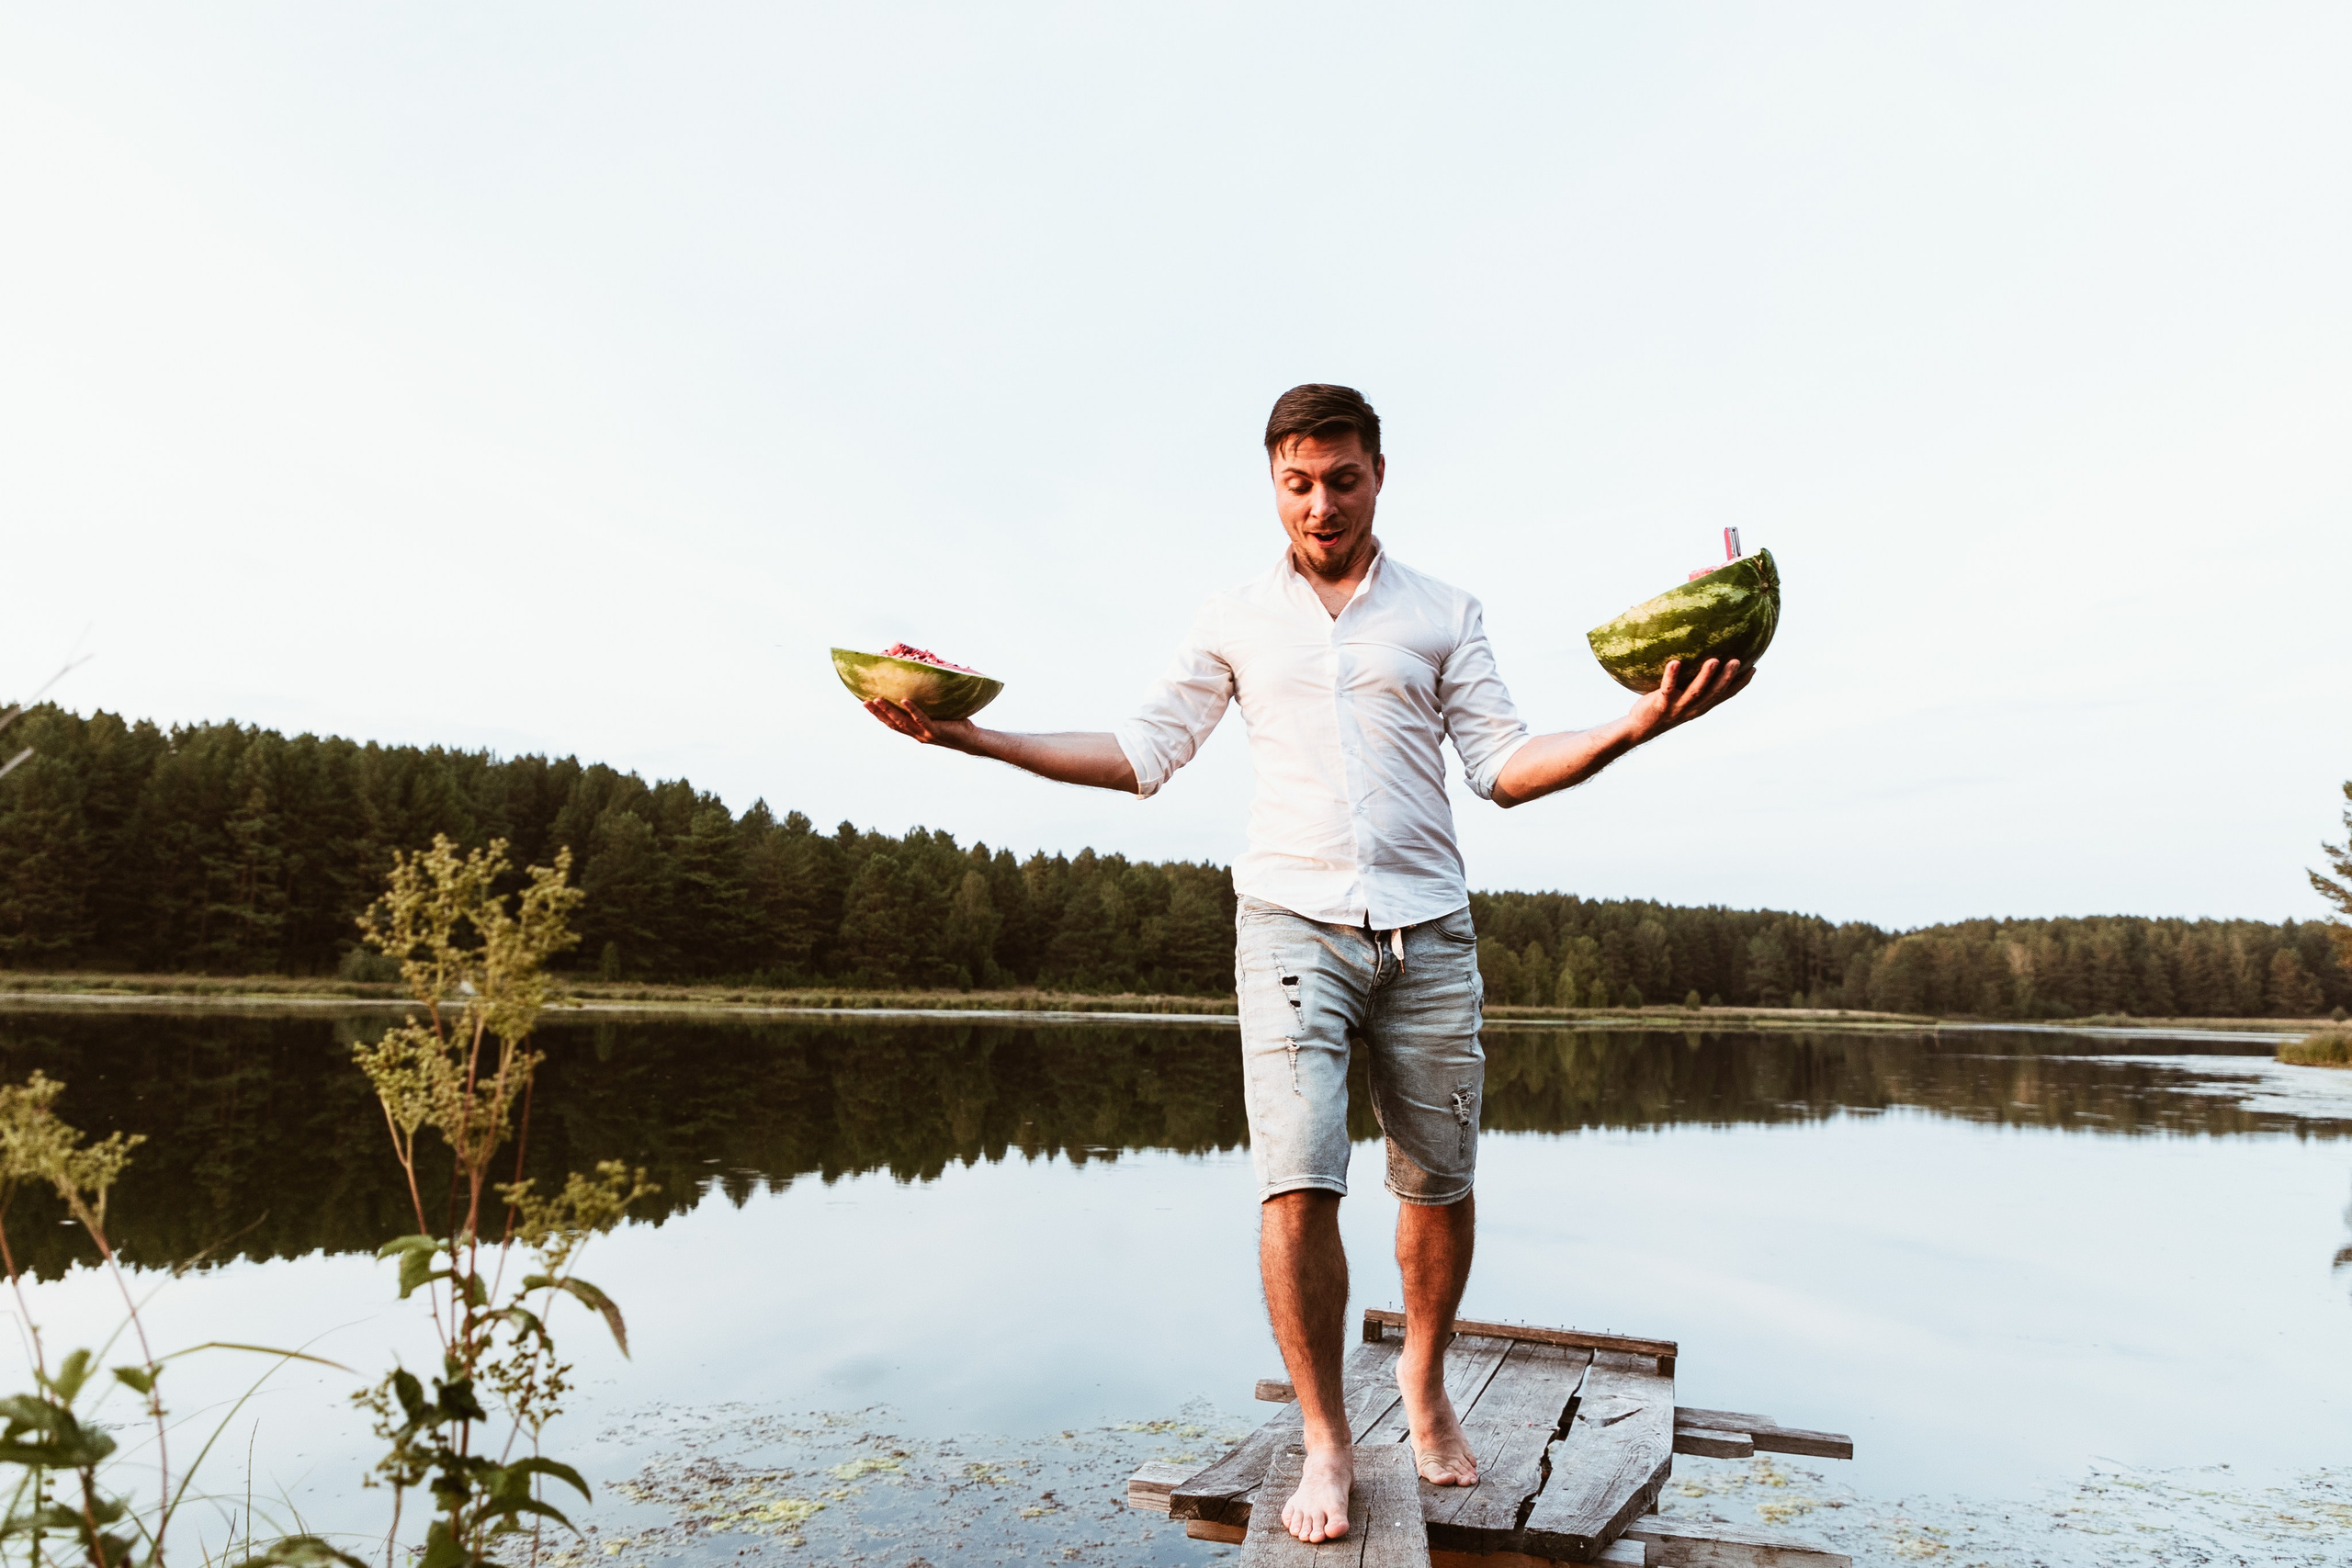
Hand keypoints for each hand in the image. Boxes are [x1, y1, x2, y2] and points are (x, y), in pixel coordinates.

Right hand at [862, 697, 981, 752]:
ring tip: (878, 699)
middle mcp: (917, 734)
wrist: (972, 740)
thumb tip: (921, 684)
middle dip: (878, 713)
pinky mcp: (936, 731)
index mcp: (915, 731)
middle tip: (865, 702)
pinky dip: (913, 709)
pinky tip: (905, 700)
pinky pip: (922, 719)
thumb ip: (927, 705)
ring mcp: (926, 733)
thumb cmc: (956, 724)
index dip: (878, 715)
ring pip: (903, 722)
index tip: (865, 704)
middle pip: (892, 724)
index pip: (892, 724)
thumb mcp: (938, 714)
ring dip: (889, 711)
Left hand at [1625, 656, 1754, 741]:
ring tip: (1714, 660)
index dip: (1740, 684)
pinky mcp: (1660, 705)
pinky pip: (1667, 689)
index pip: (1725, 695)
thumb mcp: (1680, 696)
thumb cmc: (1661, 707)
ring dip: (1706, 676)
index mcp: (1701, 706)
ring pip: (1695, 692)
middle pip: (1714, 693)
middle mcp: (1693, 708)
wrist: (1639, 728)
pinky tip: (1675, 662)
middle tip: (1737, 661)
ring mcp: (1677, 707)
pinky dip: (1671, 676)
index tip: (1753, 668)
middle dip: (1727, 678)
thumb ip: (1691, 680)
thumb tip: (1698, 654)